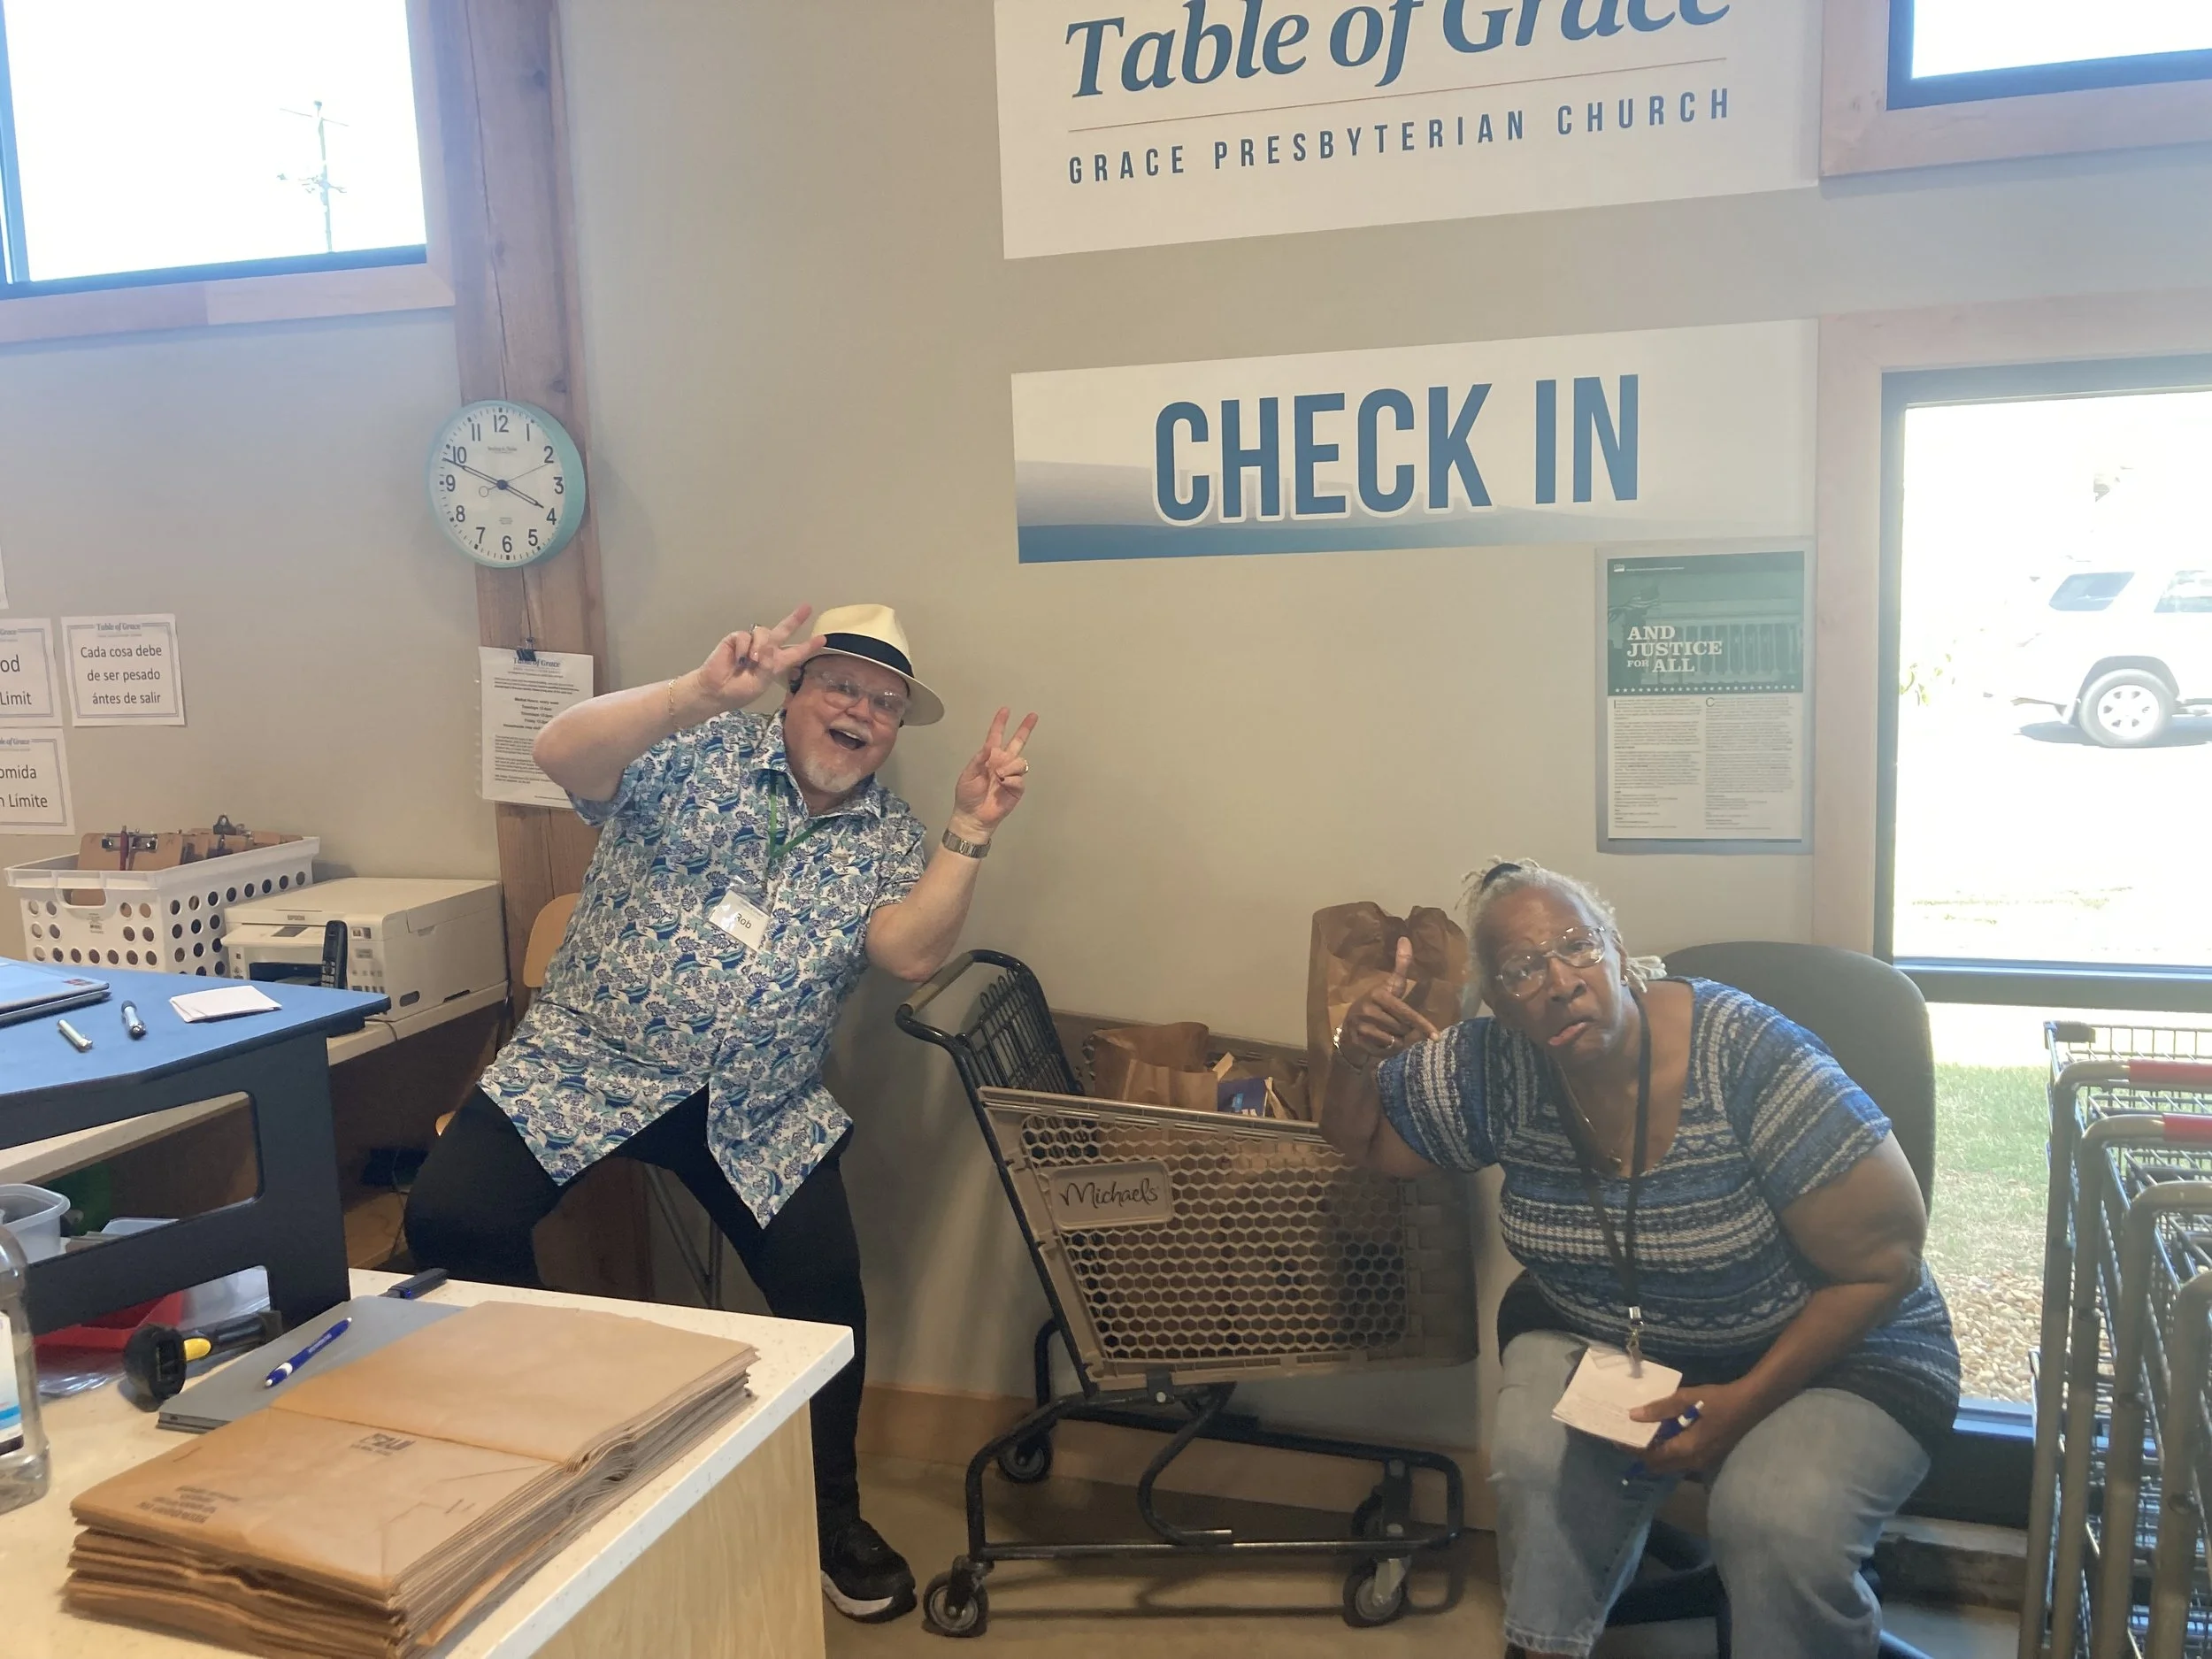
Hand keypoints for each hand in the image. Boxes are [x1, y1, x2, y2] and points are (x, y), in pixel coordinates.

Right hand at [693, 606, 823, 712]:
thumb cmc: (739, 691)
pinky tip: (739, 660)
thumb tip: (769, 645)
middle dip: (795, 619)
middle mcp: (765, 650)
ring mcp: (751, 643)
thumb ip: (768, 665)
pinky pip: (745, 636)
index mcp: (775, 664)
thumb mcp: (760, 682)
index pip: (795, 653)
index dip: (808, 646)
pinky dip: (744, 648)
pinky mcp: (736, 639)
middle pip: (783, 631)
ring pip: (763, 632)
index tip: (822, 639)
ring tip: (751, 662)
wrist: (716, 690)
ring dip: (760, 646)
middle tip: (807, 607)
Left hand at [950, 707, 1037, 836]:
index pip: (996, 736)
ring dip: (1010, 766)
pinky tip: (1003, 784)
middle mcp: (1002, 763)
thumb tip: (990, 746)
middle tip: (1033, 716)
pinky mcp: (1016, 788)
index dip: (1000, 723)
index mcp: (989, 758)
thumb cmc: (967, 795)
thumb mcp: (968, 774)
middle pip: (1017, 743)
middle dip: (1025, 729)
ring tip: (999, 777)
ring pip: (1020, 761)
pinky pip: (1019, 778)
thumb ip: (979, 759)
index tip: (1005, 710)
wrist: (973, 816)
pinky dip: (1011, 780)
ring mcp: (1011, 775)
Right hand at [1337, 937, 1440, 1065]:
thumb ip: (1401, 965)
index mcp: (1379, 994)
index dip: (1422, 1025)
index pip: (1406, 1013)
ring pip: (1395, 1040)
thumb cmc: (1376, 1003)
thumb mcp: (1390, 985)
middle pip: (1403, 1028)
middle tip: (1393, 1023)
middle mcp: (1369, 1009)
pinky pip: (1385, 1050)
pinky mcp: (1358, 1041)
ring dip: (1396, 1040)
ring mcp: (1362, 1026)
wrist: (1349, 1024)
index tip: (1436, 1036)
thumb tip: (1406, 939)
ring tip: (1386, 1032)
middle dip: (1404, 1029)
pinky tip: (1379, 1041)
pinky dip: (1387, 1049)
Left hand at [1630, 1379, 1769, 1476]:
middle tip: (1629, 1435)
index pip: (1651, 1456)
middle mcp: (1692, 1462)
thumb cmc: (1719, 1401)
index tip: (1617, 1438)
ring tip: (1643, 1433)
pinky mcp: (1707, 1457)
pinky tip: (1664, 1434)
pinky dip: (1668, 1452)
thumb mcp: (1687, 1399)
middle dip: (1642, 1453)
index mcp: (1686, 1449)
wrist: (1751, 1405)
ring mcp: (1702, 1462)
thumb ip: (1660, 1408)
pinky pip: (1681, 1461)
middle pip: (1659, 1465)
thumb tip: (1633, 1415)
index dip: (1632, 1448)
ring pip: (1670, 1465)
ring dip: (1655, 1453)